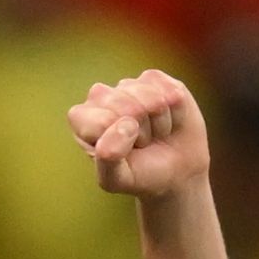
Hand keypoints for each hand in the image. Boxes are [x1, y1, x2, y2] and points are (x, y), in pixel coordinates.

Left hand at [69, 68, 209, 197]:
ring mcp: (129, 85)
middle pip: (128, 107)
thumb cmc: (140, 174)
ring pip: (152, 99)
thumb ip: (108, 157)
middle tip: (141, 144)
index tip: (124, 154)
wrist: (176, 170)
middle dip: (142, 133)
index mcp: (83, 120)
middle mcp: (101, 96)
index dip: (120, 143)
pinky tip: (167, 120)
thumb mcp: (116, 179)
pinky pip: (171, 93)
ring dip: (160, 123)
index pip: (101, 122)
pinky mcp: (155, 79)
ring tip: (154, 133)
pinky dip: (176, 113)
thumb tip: (125, 124)